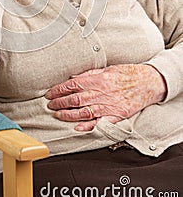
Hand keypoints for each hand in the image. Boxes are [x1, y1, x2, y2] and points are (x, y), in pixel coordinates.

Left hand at [45, 64, 166, 130]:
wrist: (147, 83)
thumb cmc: (126, 74)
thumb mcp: (106, 69)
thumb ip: (89, 74)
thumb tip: (72, 78)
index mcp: (97, 80)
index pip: (72, 85)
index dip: (58, 90)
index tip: (49, 93)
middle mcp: (100, 93)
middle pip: (74, 99)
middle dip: (59, 103)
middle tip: (49, 105)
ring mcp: (108, 106)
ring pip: (83, 112)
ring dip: (68, 114)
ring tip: (57, 115)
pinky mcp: (116, 115)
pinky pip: (99, 123)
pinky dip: (87, 126)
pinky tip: (76, 128)